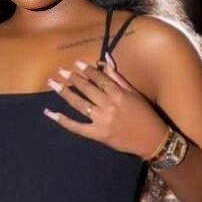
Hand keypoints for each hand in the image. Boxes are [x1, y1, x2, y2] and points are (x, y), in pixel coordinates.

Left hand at [43, 52, 168, 159]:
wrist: (151, 140)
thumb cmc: (145, 115)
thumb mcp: (134, 94)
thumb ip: (118, 78)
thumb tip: (106, 60)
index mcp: (119, 94)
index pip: (99, 79)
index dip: (87, 70)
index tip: (76, 63)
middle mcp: (109, 106)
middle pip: (86, 89)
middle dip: (72, 78)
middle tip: (60, 71)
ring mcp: (102, 120)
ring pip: (79, 104)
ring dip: (64, 92)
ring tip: (52, 83)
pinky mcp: (97, 134)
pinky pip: (76, 127)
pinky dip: (62, 120)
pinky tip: (50, 113)